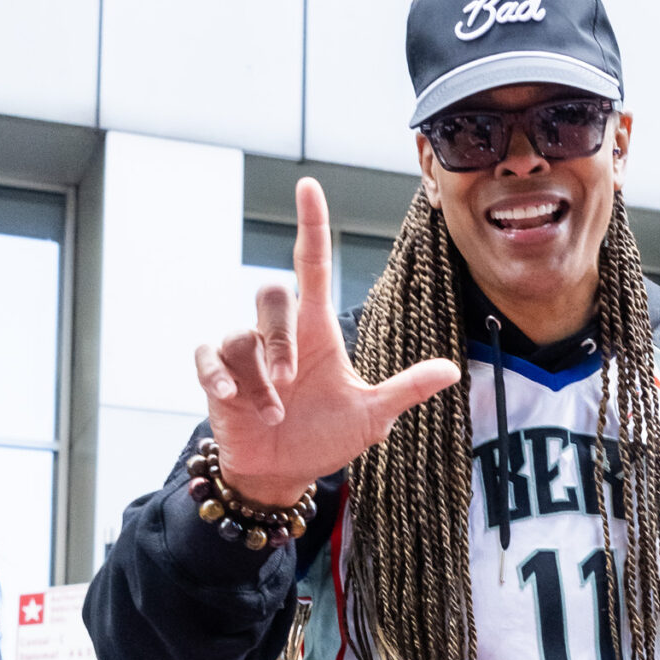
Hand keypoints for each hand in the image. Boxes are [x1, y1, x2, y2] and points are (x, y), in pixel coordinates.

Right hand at [194, 178, 460, 506]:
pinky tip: (234, 399)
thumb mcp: (371, 416)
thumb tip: (452, 370)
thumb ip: (405, 390)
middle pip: (270, 294)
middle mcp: (279, 334)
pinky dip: (218, 377)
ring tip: (274, 415)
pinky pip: (208, 357)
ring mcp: (244, 353)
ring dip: (259, 378)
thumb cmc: (324, 437)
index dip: (311, 225)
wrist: (283, 472)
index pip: (311, 264)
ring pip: (240, 335)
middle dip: (278, 339)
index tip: (309, 187)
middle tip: (289, 382)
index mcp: (316, 331)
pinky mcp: (218, 376)